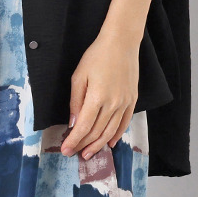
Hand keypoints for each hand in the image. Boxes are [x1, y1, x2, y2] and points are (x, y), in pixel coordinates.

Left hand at [61, 28, 138, 157]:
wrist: (121, 43)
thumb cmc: (97, 56)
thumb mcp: (79, 76)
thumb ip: (75, 101)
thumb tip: (72, 122)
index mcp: (97, 98)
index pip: (83, 127)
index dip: (73, 141)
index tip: (65, 149)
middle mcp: (113, 104)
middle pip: (96, 132)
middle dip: (83, 145)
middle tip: (73, 153)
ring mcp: (125, 103)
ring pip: (110, 131)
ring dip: (98, 144)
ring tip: (88, 153)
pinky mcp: (132, 100)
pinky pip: (124, 123)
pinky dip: (116, 135)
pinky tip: (109, 143)